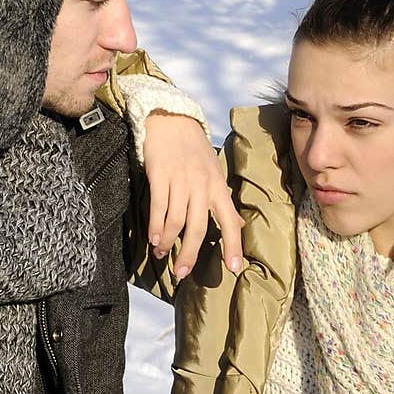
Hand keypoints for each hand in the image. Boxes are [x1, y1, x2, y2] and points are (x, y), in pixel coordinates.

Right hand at [141, 112, 243, 280]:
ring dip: (169, 242)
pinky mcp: (160, 174)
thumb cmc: (194, 149)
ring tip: (162, 254)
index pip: (230, 220)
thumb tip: (239, 225)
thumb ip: (224, 200)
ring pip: (177, 221)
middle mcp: (202, 185)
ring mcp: (181, 180)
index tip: (233, 268)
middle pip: (198, 227)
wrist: (171, 119)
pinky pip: (159, 207)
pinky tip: (153, 238)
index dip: (233, 245)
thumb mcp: (215, 172)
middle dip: (190, 253)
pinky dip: (156, 226)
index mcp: (218, 186)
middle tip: (182, 273)